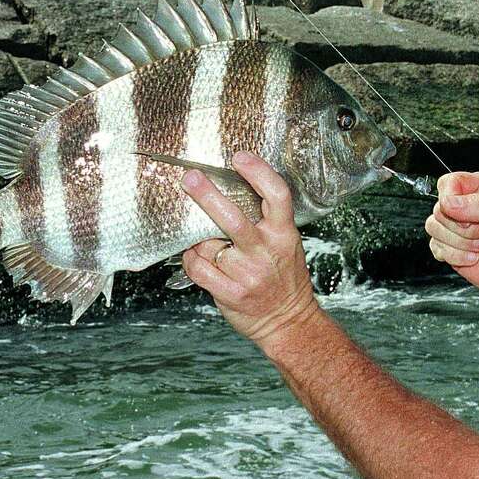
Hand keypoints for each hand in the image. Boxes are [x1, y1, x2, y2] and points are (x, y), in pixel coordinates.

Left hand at [180, 151, 319, 345]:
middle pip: (234, 217)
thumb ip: (266, 221)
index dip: (258, 172)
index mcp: (284, 233)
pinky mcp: (232, 294)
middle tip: (190, 178)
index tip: (239, 157)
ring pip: (208, 244)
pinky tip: (194, 256)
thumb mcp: (286, 243)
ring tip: (196, 235)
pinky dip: (190, 259)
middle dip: (207, 195)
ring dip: (196, 237)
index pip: (276, 195)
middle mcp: (266, 251)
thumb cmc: (284, 277)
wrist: (289, 321)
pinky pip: (199, 269)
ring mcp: (248, 273)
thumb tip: (231, 188)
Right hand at [424, 171, 478, 305]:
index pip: (450, 182)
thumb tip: (448, 203)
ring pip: (434, 227)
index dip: (451, 197)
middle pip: (439, 207)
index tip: (467, 214)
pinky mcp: (453, 250)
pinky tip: (475, 259)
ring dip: (458, 242)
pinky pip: (436, 248)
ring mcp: (458, 229)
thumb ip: (478, 205)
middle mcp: (468, 207)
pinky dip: (454, 256)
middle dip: (461, 226)